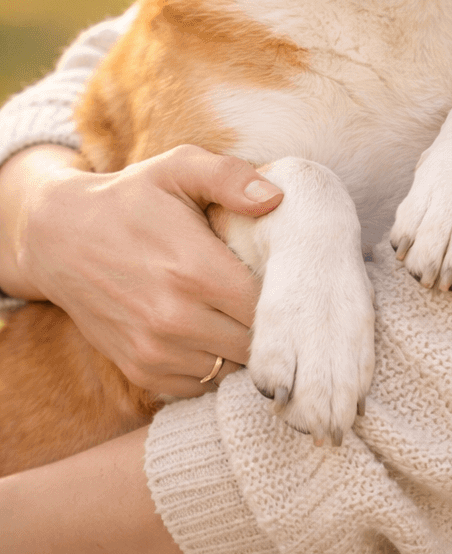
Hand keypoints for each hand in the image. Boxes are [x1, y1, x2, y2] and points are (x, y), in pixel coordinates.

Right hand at [0, 144, 281, 396]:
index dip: (286, 295)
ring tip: (237, 313)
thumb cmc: (130, 199)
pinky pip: (200, 385)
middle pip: (254, 343)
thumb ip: (230, 177)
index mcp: (195, 269)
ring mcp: (154, 350)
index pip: (267, 306)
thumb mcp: (177, 167)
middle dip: (268, 323)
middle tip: (270, 298)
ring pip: (230, 368)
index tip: (289, 280)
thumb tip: (276, 198)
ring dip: (241, 347)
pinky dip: (212, 366)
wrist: (59, 238)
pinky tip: (210, 332)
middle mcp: (175, 318)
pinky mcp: (140, 371)